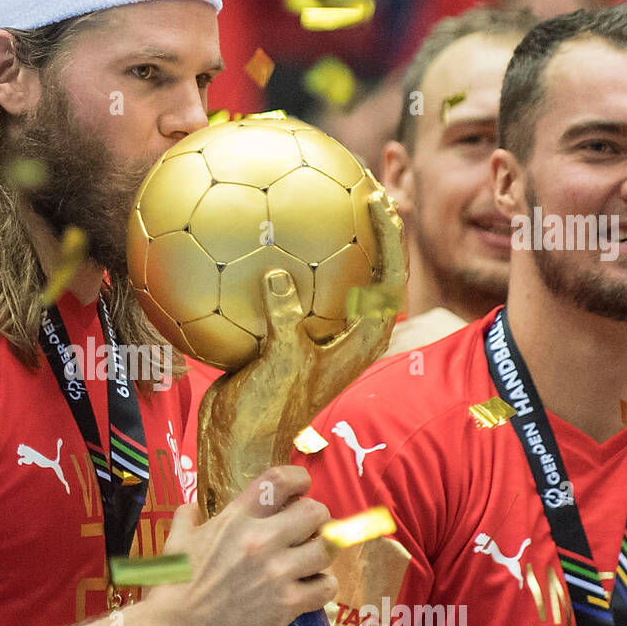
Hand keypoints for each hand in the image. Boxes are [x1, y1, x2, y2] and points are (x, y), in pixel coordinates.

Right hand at [149, 464, 337, 625]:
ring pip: (327, 549)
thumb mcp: (176, 541)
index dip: (299, 479)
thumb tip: (192, 507)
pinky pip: (326, 587)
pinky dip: (323, 586)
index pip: (280, 481)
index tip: (302, 487)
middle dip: (316, 519)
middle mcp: (260, 540)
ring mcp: (276, 572)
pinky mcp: (287, 604)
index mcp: (235, 518)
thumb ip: (187, 518)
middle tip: (308, 531)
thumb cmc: (172, 586)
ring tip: (310, 561)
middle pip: (315, 512)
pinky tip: (310, 588)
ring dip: (322, 553)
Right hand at [198, 188, 405, 515]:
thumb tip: (276, 277)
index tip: (372, 196)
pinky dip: (266, 266)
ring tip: (303, 197)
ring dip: (317, 240)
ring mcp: (311, 332)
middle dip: (361, 226)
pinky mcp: (280, 334)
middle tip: (350, 182)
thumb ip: (285, 320)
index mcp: (360, 338)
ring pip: (321, 277)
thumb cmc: (268, 413)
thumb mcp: (282, 365)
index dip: (387, 233)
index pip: (389, 275)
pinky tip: (243, 239)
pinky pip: (279, 290)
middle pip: (363, 268)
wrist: (237, 443)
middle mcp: (342, 331)